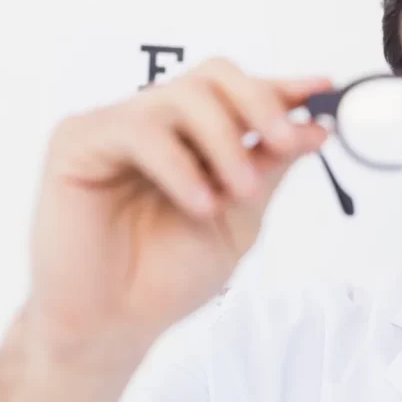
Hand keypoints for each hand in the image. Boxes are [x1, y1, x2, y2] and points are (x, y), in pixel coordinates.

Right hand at [28, 58, 330, 350]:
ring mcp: (116, 126)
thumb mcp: (239, 219)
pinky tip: (198, 203)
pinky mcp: (78, 139)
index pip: (238, 93)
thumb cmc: (166, 276)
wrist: (113, 325)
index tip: (323, 89)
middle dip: (258, 104)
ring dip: (223, 141)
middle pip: (213, 77)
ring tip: (240, 192)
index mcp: (192, 138)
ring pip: (182, 95)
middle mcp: (156, 123)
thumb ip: (269, 168)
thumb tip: (314, 127)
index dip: (280, 87)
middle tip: (285, 142)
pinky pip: (140, 129)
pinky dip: (179, 165)